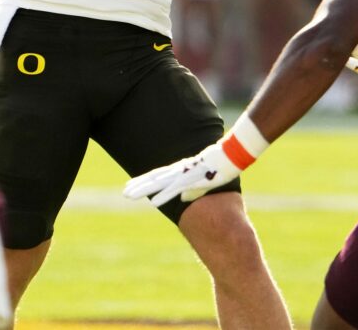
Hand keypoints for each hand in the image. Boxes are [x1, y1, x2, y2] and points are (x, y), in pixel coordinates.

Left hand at [123, 142, 240, 207]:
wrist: (232, 154)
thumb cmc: (220, 164)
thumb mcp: (203, 178)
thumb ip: (192, 189)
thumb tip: (182, 198)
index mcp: (180, 170)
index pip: (158, 176)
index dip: (144, 180)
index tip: (131, 185)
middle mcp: (179, 171)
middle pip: (154, 179)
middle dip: (138, 186)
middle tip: (125, 192)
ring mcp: (183, 175)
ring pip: (158, 184)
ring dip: (143, 190)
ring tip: (128, 195)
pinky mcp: (191, 180)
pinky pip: (174, 190)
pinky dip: (163, 196)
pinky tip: (153, 203)